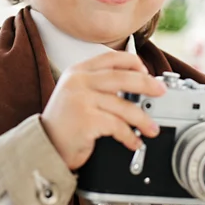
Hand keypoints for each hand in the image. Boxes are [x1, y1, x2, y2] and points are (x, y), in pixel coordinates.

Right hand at [41, 52, 165, 170]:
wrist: (44, 146)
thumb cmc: (65, 123)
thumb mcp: (77, 94)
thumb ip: (100, 86)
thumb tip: (137, 87)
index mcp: (78, 71)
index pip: (111, 58)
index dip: (133, 63)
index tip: (146, 73)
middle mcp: (79, 81)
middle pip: (122, 77)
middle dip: (147, 84)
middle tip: (161, 91)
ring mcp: (81, 99)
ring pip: (123, 105)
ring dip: (142, 118)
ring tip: (151, 128)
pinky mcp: (86, 120)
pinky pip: (117, 126)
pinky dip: (129, 136)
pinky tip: (133, 142)